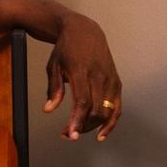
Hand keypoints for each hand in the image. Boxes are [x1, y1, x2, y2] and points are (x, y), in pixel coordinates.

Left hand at [44, 13, 122, 141]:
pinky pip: (117, 106)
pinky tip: (101, 132)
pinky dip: (111, 121)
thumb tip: (49, 109)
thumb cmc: (66, 49)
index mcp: (82, 72)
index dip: (78, 120)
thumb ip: (53, 88)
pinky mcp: (117, 82)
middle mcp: (100, 77)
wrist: (85, 32)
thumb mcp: (53, 65)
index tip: (70, 133)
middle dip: (82, 126)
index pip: (83, 102)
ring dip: (94, 126)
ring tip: (78, 133)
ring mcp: (111, 80)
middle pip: (97, 110)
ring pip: (108, 111)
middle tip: (67, 134)